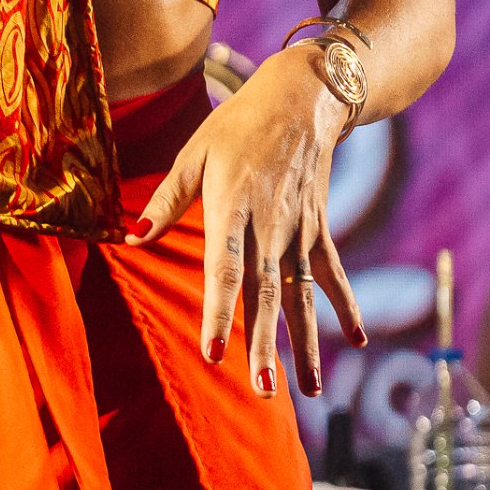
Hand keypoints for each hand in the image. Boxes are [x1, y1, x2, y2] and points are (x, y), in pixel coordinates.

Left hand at [128, 48, 365, 396]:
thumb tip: (131, 237)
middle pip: (264, 293)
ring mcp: (299, 230)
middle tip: (259, 388)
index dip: (218, 312)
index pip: (224, 269)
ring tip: (307, 391)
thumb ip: (166, 199)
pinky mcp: (319, 228)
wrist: (301, 98)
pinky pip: (332, 274)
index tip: (213, 352)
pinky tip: (358, 341)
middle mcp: (269, 224)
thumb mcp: (193, 152)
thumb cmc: (237, 126)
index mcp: (232, 206)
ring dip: (304, 343)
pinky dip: (346, 306)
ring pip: (301, 295)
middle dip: (262, 343)